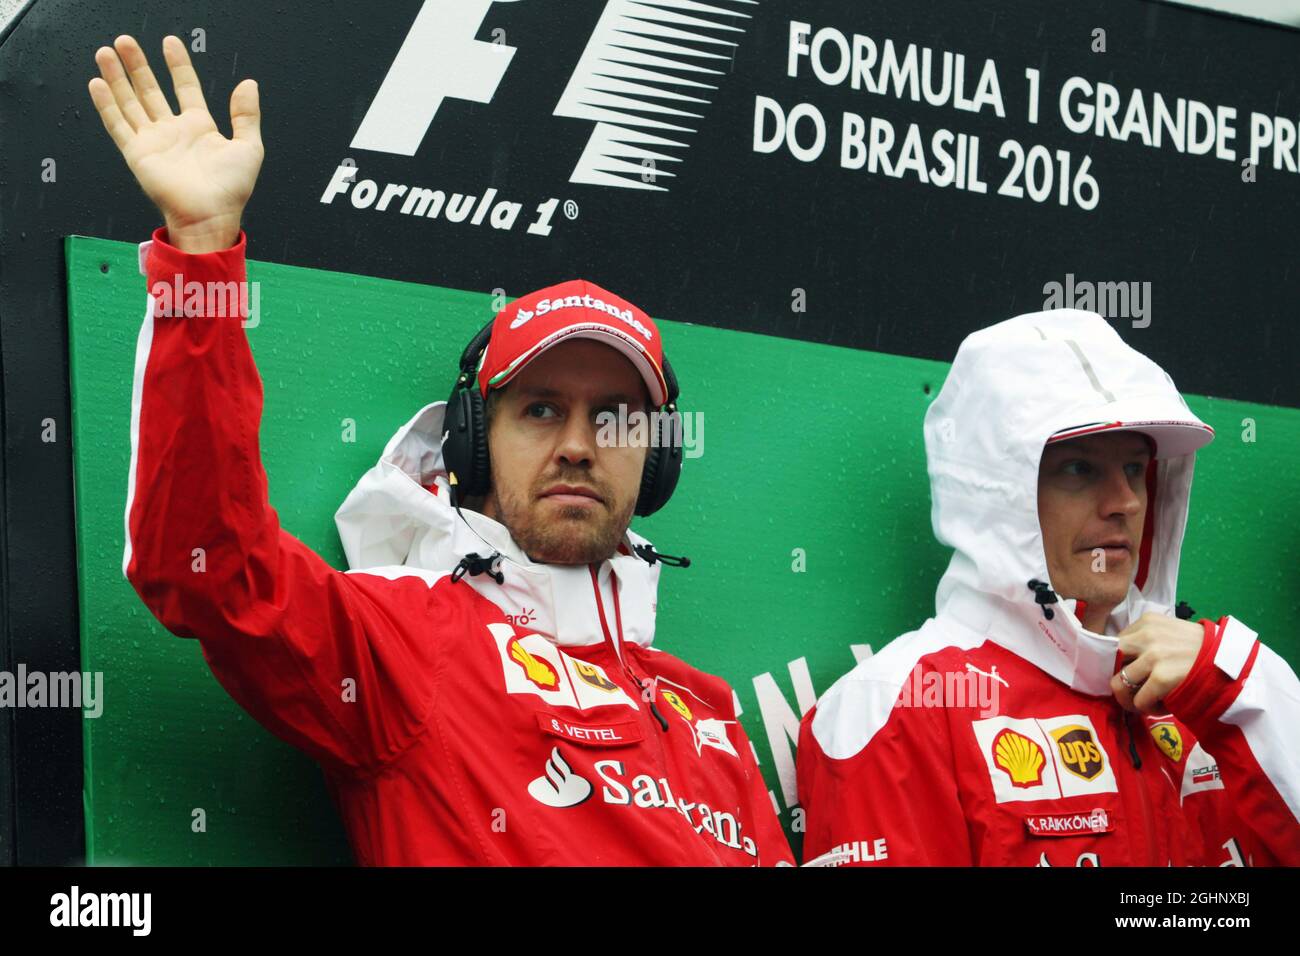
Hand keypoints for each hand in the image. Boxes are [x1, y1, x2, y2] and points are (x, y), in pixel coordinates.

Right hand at [88, 34, 263, 252]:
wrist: (210, 216)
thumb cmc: (231, 189)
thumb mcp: (249, 147)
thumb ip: (246, 115)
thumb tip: (249, 84)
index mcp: (199, 127)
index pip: (185, 87)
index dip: (177, 65)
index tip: (170, 43)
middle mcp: (173, 131)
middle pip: (151, 90)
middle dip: (139, 65)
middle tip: (126, 41)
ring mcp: (153, 141)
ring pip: (130, 102)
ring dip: (118, 78)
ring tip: (107, 53)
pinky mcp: (137, 154)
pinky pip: (118, 124)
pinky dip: (107, 104)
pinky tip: (98, 83)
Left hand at [1111, 612, 1204, 713]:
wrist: (1232, 663)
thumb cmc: (1200, 651)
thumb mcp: (1169, 634)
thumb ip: (1145, 641)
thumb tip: (1116, 663)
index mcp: (1146, 622)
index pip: (1114, 645)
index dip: (1117, 665)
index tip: (1125, 676)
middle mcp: (1146, 635)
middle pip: (1110, 662)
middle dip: (1117, 679)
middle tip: (1131, 691)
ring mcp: (1153, 655)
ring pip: (1119, 684)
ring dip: (1132, 698)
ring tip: (1149, 701)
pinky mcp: (1162, 676)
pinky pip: (1139, 700)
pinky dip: (1148, 708)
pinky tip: (1162, 706)